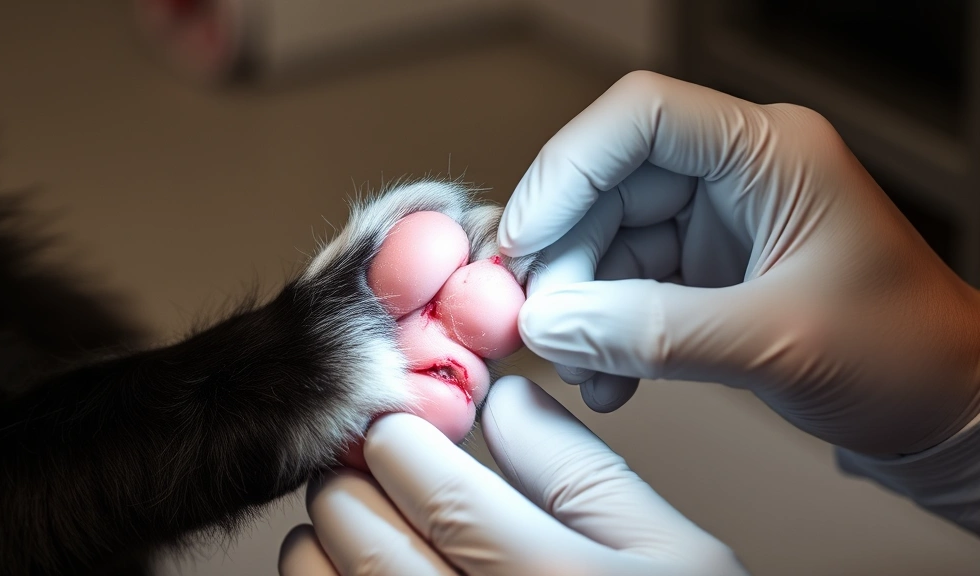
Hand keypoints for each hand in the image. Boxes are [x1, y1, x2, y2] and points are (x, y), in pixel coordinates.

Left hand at [279, 376, 747, 575]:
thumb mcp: (673, 552)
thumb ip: (584, 473)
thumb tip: (506, 401)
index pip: (438, 490)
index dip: (399, 441)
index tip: (400, 425)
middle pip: (362, 534)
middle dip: (354, 478)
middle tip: (371, 461)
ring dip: (325, 537)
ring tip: (360, 516)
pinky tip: (360, 570)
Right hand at [498, 71, 979, 454]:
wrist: (948, 412)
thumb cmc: (905, 357)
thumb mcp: (778, 341)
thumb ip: (655, 333)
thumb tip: (548, 325)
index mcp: (769, 152)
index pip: (642, 117)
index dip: (567, 170)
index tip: (521, 242)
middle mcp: (734, 176)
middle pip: (608, 185)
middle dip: (563, 258)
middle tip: (534, 325)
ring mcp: (715, 225)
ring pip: (606, 242)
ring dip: (579, 308)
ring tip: (579, 368)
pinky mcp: (704, 274)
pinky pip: (625, 289)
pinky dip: (604, 335)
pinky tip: (607, 381)